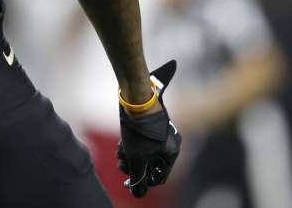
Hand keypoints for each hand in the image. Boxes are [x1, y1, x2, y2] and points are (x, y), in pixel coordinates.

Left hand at [117, 60, 180, 197]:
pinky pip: (142, 142)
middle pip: (151, 164)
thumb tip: (138, 193)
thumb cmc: (139, 129)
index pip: (159, 176)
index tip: (130, 179)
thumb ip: (138, 177)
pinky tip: (121, 144)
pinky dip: (132, 145)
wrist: (136, 99)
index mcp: (172, 152)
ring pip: (144, 152)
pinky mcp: (151, 125)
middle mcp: (170, 142)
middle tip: (121, 164)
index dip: (144, 180)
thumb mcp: (136, 157)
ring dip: (130, 155)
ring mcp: (160, 133)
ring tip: (119, 151)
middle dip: (134, 166)